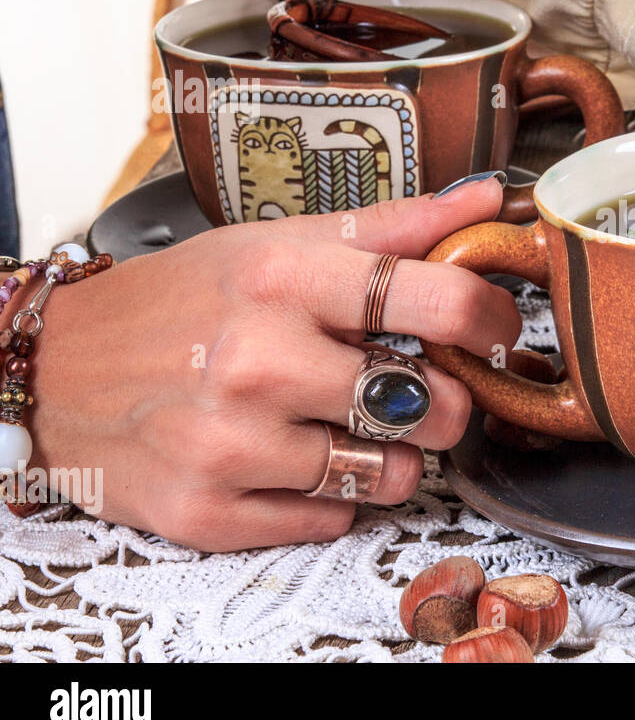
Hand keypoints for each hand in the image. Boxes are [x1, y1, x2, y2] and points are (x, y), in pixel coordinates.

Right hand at [21, 177, 519, 550]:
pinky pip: (332, 519)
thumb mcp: (276, 245)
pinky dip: (331, 496)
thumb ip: (390, 228)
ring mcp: (231, 443)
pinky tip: (296, 459)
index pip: (438, 298)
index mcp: (284, 278)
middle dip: (443, 405)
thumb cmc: (179, 302)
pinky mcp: (208, 511)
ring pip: (390, 475)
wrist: (54, 372)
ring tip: (350, 425)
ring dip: (390, 456)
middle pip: (433, 408)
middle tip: (415, 390)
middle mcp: (258, 360)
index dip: (491, 319)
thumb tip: (484, 199)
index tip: (496, 330)